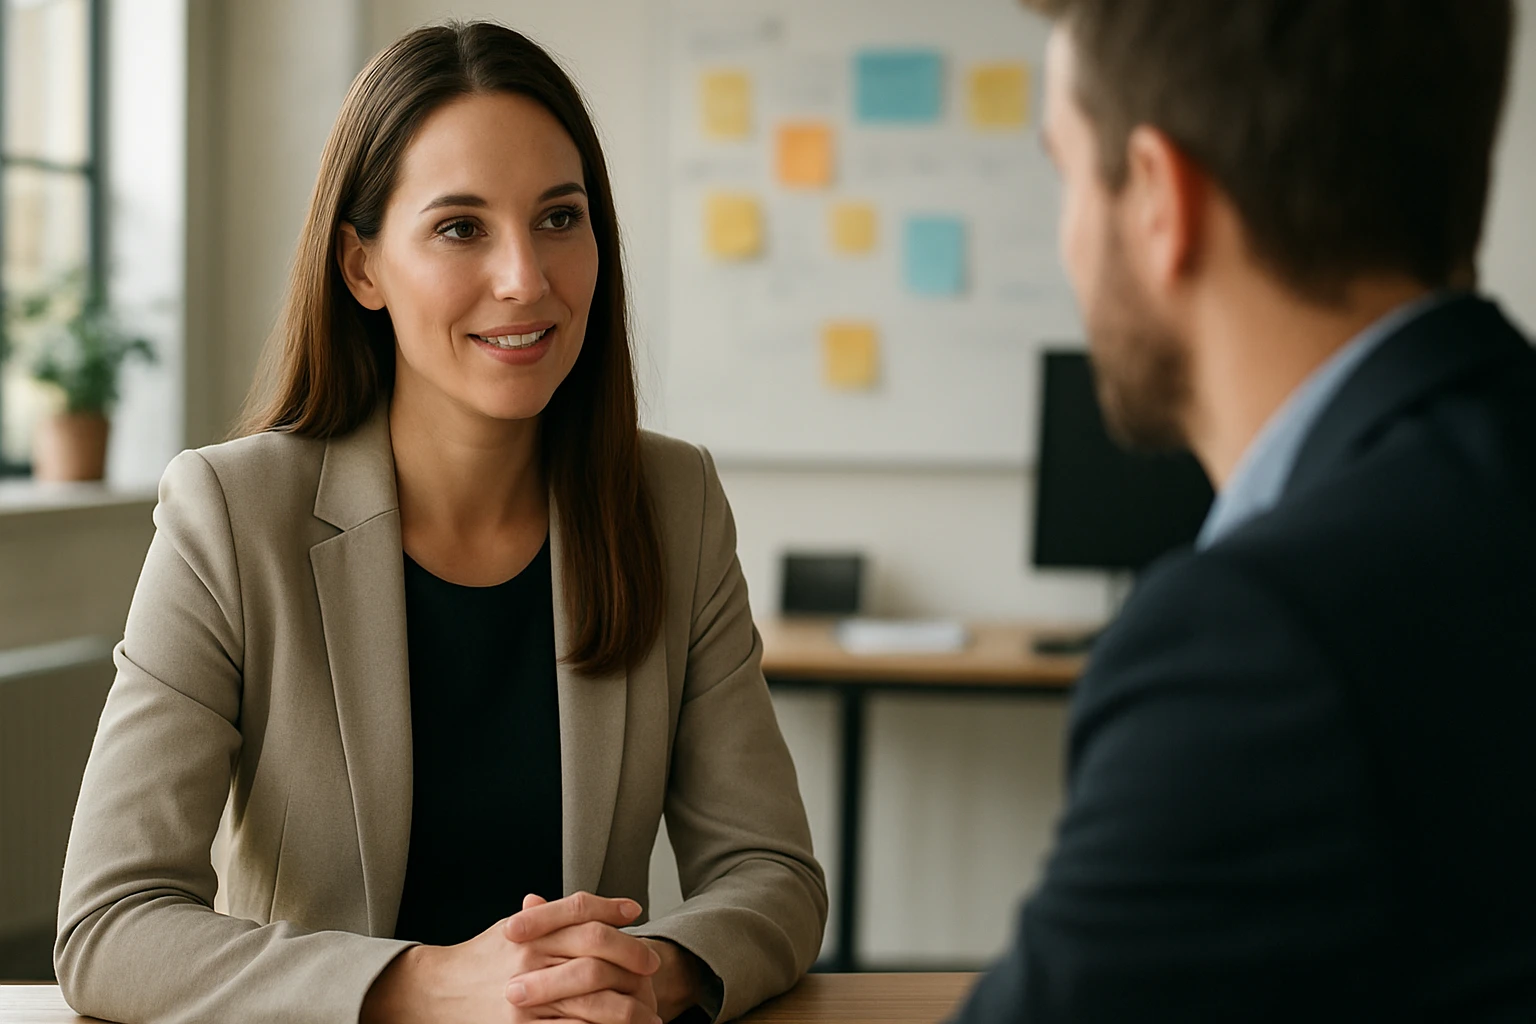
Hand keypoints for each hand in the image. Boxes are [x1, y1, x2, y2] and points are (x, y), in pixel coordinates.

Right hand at [359, 892, 656, 1023]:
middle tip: (652, 967)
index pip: (580, 909)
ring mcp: (525, 994)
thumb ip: (556, 917)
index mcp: (528, 930)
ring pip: (591, 995)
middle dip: (630, 956)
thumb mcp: (513, 930)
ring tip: (649, 1014)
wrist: (434, 994)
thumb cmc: (480, 961)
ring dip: (626, 1007)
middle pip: (594, 948)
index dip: (612, 908)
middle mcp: (528, 957)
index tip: (637, 914)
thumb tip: (613, 908)